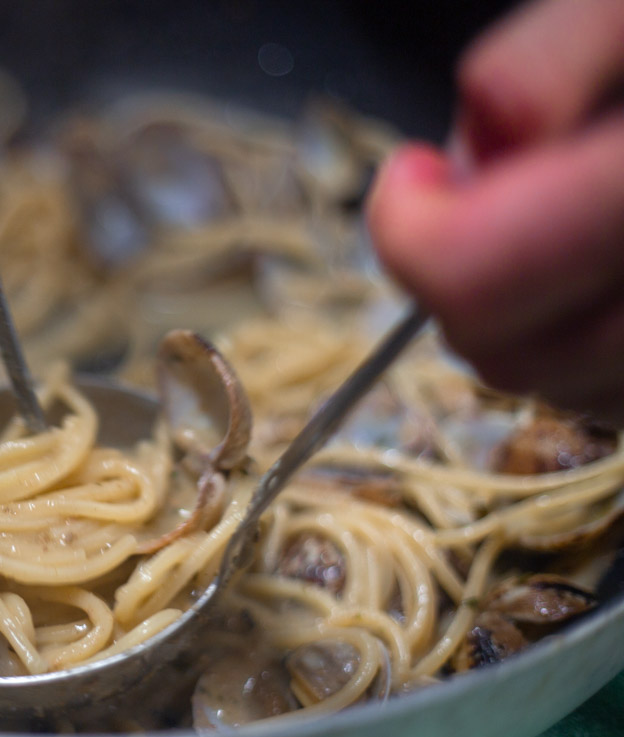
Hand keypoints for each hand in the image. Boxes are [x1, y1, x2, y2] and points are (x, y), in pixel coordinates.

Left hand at [367, 0, 623, 421]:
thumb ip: (549, 58)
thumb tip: (471, 152)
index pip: (479, 274)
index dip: (410, 230)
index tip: (414, 171)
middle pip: (504, 351)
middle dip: (454, 277)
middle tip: (472, 193)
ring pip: (550, 388)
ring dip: (510, 315)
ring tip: (552, 219)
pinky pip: (606, 400)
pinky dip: (569, 345)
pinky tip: (596, 267)